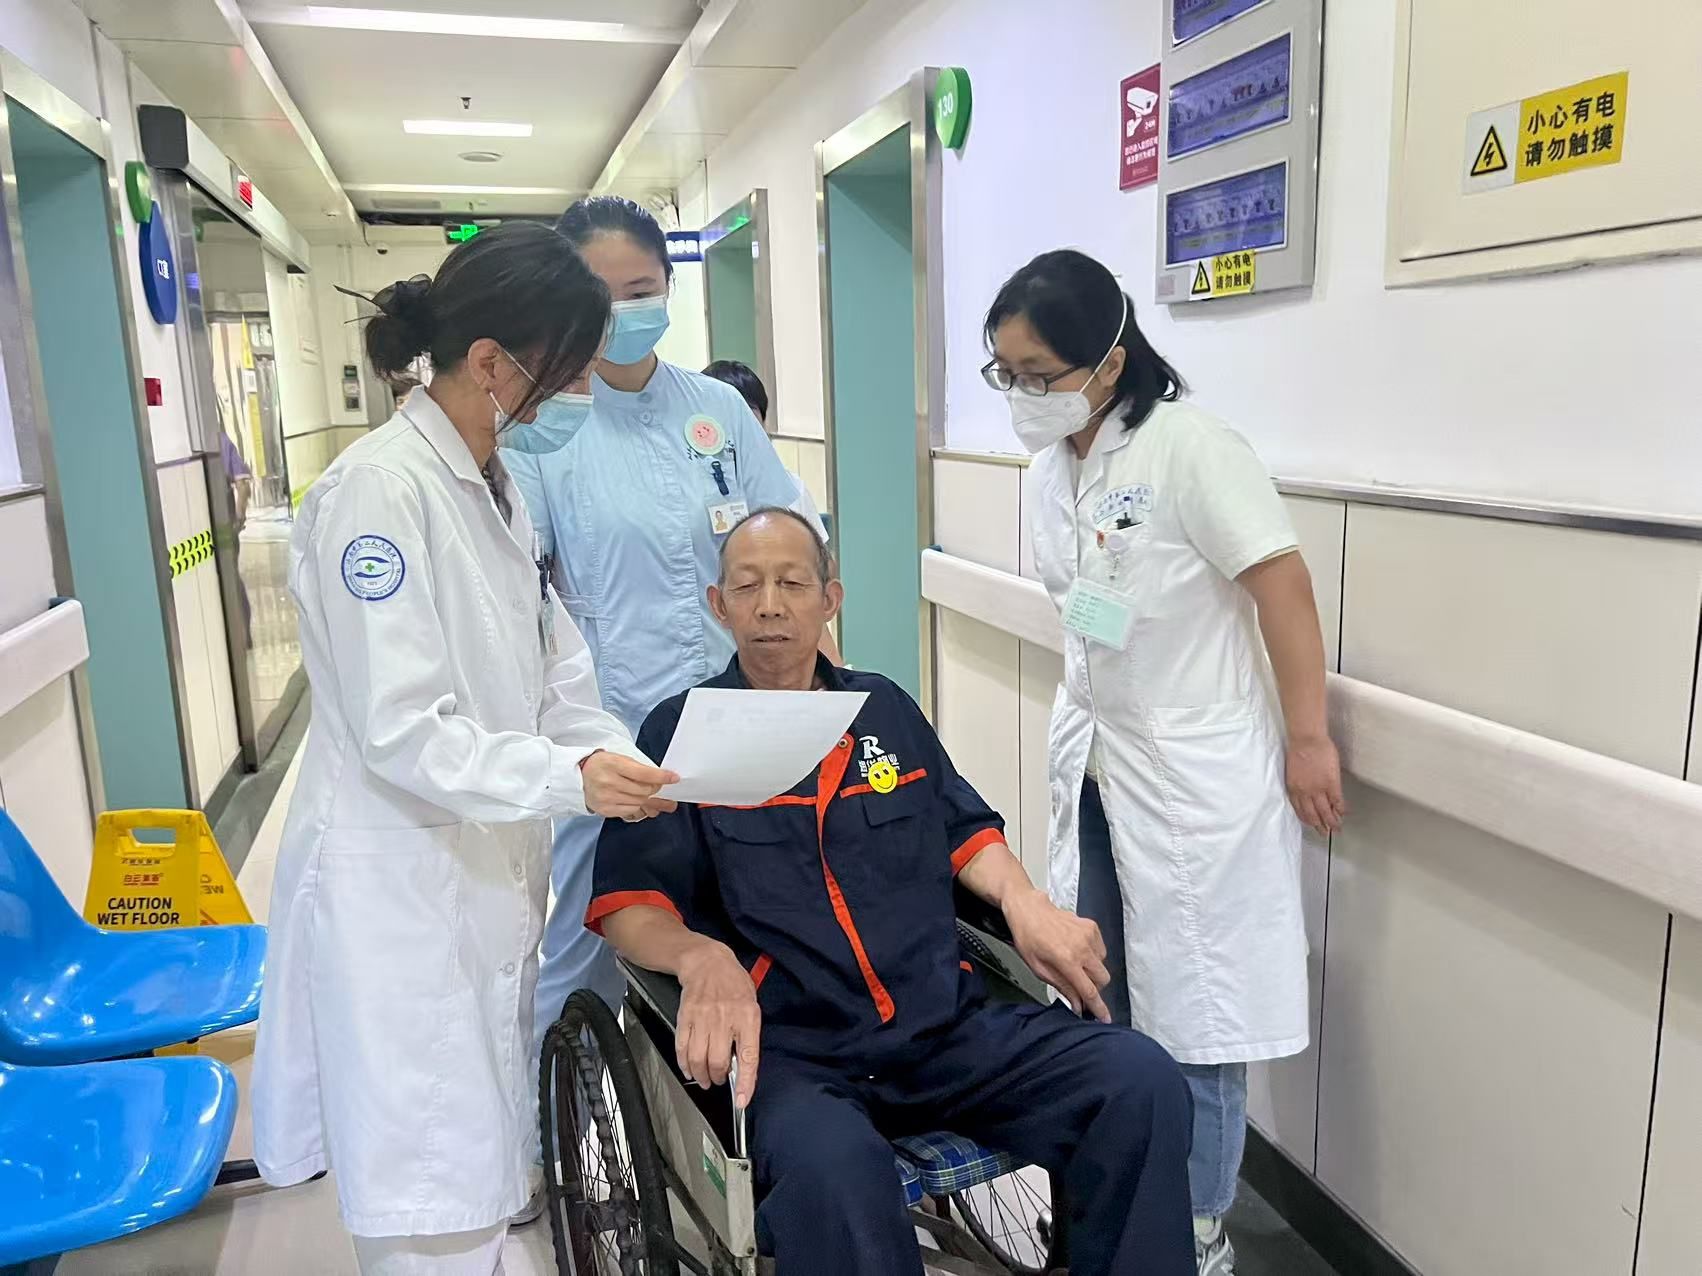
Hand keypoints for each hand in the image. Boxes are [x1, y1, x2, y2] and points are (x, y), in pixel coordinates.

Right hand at [581, 751, 678, 819]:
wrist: (578, 776)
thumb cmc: (602, 765)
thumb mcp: (619, 759)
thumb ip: (639, 768)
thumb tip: (662, 779)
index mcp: (613, 764)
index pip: (643, 773)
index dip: (662, 776)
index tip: (674, 778)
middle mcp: (608, 782)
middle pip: (644, 790)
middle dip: (655, 788)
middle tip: (659, 786)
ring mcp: (606, 798)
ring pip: (639, 802)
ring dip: (649, 799)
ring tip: (653, 796)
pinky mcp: (605, 810)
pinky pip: (631, 811)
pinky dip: (638, 806)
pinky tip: (637, 801)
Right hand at [676, 940, 761, 1108]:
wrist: (707, 961)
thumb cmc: (733, 983)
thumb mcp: (751, 1004)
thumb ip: (748, 1033)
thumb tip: (743, 1064)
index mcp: (748, 1016)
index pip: (748, 1057)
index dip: (745, 1083)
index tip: (742, 1100)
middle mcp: (725, 1018)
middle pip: (718, 1062)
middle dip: (719, 1078)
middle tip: (720, 1080)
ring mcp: (703, 1018)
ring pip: (699, 1059)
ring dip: (701, 1076)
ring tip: (705, 1079)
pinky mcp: (685, 1017)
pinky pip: (682, 1048)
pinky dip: (684, 1064)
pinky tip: (689, 1068)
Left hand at [1003, 888, 1111, 1022]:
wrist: (1029, 909)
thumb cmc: (1028, 936)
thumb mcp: (1038, 968)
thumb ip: (1062, 987)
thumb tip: (1077, 1004)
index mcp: (1067, 959)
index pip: (1089, 990)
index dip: (1098, 1007)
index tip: (1105, 1018)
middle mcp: (1082, 947)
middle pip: (1102, 979)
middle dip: (1094, 988)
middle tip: (1079, 986)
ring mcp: (1089, 935)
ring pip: (1103, 965)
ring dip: (1092, 971)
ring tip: (1074, 964)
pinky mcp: (1092, 927)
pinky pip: (1101, 950)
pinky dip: (1093, 956)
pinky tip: (1077, 951)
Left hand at [1286, 734, 1344, 834]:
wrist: (1307, 739)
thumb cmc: (1299, 749)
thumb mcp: (1294, 771)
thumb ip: (1299, 783)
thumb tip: (1307, 790)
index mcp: (1294, 789)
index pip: (1300, 810)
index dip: (1307, 820)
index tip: (1312, 825)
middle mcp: (1305, 793)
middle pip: (1313, 815)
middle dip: (1320, 826)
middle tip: (1325, 833)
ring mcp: (1318, 789)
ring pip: (1326, 812)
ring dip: (1332, 822)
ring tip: (1337, 829)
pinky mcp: (1331, 784)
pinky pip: (1337, 801)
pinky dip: (1341, 809)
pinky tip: (1344, 814)